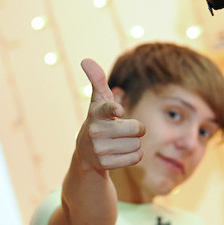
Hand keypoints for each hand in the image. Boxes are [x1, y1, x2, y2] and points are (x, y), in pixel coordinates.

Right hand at [76, 58, 145, 172]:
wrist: (86, 152)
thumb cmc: (98, 120)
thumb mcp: (98, 101)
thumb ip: (97, 80)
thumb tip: (85, 60)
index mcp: (96, 113)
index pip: (108, 109)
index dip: (115, 110)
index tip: (120, 111)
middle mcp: (96, 131)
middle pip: (137, 129)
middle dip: (137, 129)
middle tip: (124, 129)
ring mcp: (99, 149)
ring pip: (137, 144)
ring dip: (135, 142)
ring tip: (121, 141)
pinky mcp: (105, 164)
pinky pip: (136, 157)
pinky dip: (135, 155)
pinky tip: (122, 152)